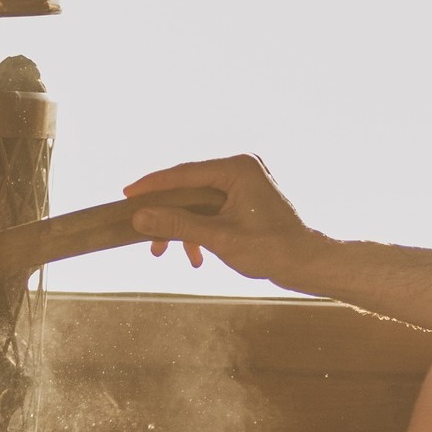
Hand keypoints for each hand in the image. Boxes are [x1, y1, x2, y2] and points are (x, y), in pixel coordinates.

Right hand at [123, 154, 320, 286]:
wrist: (306, 264)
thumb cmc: (271, 250)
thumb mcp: (219, 238)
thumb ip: (179, 225)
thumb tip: (140, 217)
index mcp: (237, 168)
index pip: (184, 173)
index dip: (153, 185)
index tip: (126, 194)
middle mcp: (240, 168)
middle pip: (187, 187)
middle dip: (166, 215)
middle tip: (140, 231)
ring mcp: (243, 182)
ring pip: (196, 202)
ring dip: (180, 228)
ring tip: (162, 252)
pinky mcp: (243, 198)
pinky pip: (209, 209)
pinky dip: (198, 231)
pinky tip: (195, 257)